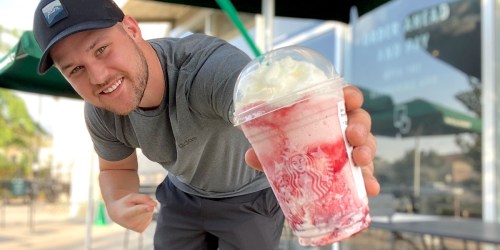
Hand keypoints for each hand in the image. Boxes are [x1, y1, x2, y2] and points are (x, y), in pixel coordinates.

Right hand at [106, 193, 156, 232]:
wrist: (118, 215)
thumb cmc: (125, 203)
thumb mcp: (132, 196)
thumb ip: (144, 198)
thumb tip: (155, 204)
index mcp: (126, 214)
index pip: (138, 210)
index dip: (144, 209)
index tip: (150, 208)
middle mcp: (130, 223)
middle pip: (148, 209)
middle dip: (144, 204)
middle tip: (134, 206)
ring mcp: (136, 228)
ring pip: (150, 213)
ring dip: (146, 210)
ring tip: (135, 211)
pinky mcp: (141, 230)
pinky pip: (150, 218)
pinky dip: (146, 215)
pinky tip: (137, 216)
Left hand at [245, 85, 379, 195]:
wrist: (295, 168)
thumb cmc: (290, 144)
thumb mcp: (276, 142)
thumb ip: (265, 147)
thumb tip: (251, 155)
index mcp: (328, 111)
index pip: (345, 97)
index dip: (351, 96)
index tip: (351, 99)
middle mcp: (344, 127)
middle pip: (360, 120)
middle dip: (360, 126)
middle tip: (353, 135)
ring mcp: (351, 149)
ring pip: (367, 145)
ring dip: (367, 151)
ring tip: (360, 159)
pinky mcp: (354, 171)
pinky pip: (365, 174)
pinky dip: (369, 181)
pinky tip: (370, 188)